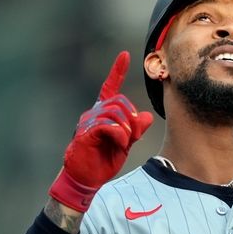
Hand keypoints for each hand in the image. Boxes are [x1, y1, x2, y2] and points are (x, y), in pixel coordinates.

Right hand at [49, 51, 153, 211]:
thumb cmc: (103, 159)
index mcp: (103, 113)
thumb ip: (135, 129)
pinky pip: (107, 125)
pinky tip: (119, 144)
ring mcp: (87, 122)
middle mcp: (93, 113)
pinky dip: (120, 135)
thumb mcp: (126, 143)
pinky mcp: (85, 133)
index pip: (110, 87)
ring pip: (115, 113)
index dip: (117, 71)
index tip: (126, 55)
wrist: (87, 178)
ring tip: (123, 143)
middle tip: (131, 137)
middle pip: (119, 101)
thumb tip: (147, 116)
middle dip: (131, 118)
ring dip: (126, 129)